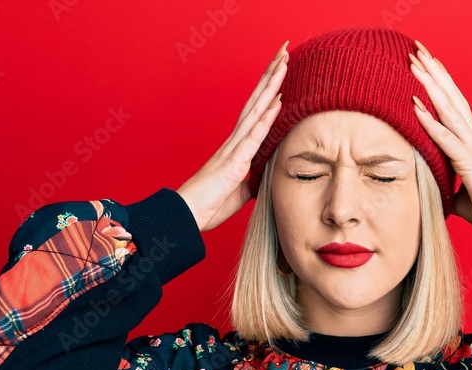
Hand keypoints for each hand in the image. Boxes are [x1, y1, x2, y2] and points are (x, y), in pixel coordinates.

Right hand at [176, 40, 288, 232]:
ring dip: (271, 86)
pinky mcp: (233, 163)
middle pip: (256, 101)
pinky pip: (253, 137)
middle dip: (271, 75)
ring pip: (256, 111)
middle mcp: (235, 141)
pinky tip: (278, 102)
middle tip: (284, 50)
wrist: (187, 216)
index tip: (282, 69)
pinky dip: (267, 119)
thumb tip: (265, 173)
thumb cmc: (210, 203)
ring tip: (284, 63)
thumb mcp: (240, 189)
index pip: (257, 111)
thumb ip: (253, 176)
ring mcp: (234, 149)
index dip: (269, 89)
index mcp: (237, 146)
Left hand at [408, 40, 471, 232]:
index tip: (426, 64)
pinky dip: (429, 121)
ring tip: (415, 64)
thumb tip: (432, 186)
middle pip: (450, 97)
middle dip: (433, 72)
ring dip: (430, 86)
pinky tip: (415, 106)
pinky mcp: (469, 161)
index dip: (440, 84)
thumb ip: (446, 182)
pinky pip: (445, 138)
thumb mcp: (460, 191)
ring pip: (448, 109)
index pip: (453, 105)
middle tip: (417, 49)